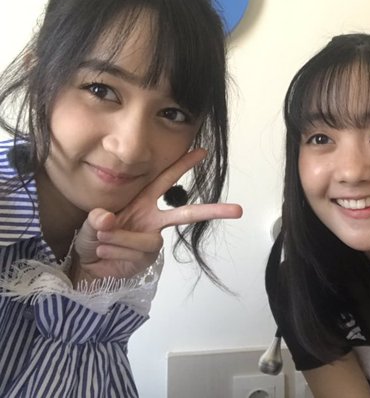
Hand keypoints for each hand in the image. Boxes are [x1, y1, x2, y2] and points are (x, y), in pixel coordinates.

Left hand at [70, 148, 242, 282]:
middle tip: (238, 210)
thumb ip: (98, 219)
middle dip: (213, 210)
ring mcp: (152, 240)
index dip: (183, 165)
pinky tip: (105, 256)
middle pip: (186, 214)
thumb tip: (107, 220)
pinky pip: (135, 255)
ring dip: (119, 241)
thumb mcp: (90, 223)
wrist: (85, 266)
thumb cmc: (91, 238)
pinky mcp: (147, 260)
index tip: (202, 151)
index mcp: (143, 202)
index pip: (165, 180)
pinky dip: (114, 254)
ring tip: (101, 244)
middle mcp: (153, 220)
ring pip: (147, 240)